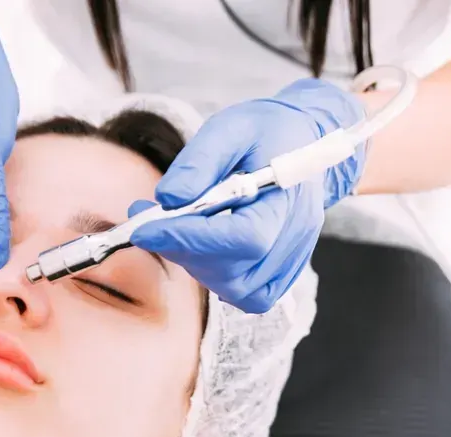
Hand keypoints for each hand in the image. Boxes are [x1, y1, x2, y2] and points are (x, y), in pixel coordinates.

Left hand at [130, 78, 365, 312]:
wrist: (305, 141)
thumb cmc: (268, 132)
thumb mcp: (230, 128)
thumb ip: (199, 162)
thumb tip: (169, 200)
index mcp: (287, 198)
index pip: (242, 238)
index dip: (190, 239)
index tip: (145, 229)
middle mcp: (295, 235)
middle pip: (236, 271)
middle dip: (183, 251)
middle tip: (151, 224)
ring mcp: (293, 258)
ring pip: (239, 290)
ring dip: (198, 266)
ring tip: (178, 232)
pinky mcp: (285, 270)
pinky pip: (251, 295)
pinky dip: (221, 279)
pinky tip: (205, 250)